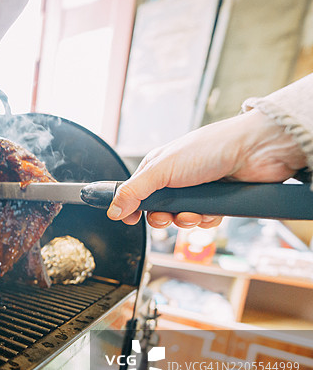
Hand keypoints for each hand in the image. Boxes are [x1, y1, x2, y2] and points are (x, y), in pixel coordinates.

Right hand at [107, 109, 305, 227]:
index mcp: (158, 167)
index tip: (130, 219)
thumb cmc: (210, 148)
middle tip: (167, 216)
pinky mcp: (216, 202)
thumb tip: (113, 209)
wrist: (255, 150)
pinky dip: (206, 220)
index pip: (135, 192)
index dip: (131, 208)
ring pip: (180, 218)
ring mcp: (197, 191)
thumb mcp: (162, 170)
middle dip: (162, 218)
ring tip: (194, 213)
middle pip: (157, 210)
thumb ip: (134, 191)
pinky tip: (211, 211)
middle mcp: (176, 179)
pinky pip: (203, 221)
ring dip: (186, 220)